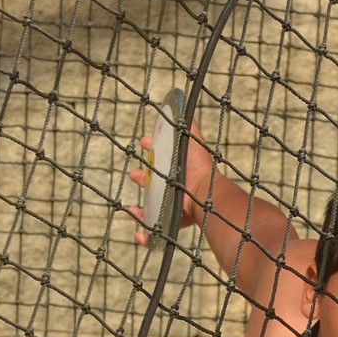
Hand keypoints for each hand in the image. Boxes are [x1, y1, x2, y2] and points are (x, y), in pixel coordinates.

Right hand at [127, 119, 216, 245]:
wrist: (205, 195)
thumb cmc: (197, 167)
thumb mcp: (190, 139)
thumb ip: (186, 123)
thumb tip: (180, 101)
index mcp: (180, 168)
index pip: (164, 157)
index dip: (152, 149)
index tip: (142, 142)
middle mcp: (178, 188)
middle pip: (156, 184)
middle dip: (142, 178)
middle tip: (134, 174)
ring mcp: (175, 206)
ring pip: (153, 209)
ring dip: (140, 210)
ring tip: (132, 209)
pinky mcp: (173, 224)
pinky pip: (156, 233)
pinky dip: (146, 234)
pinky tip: (139, 233)